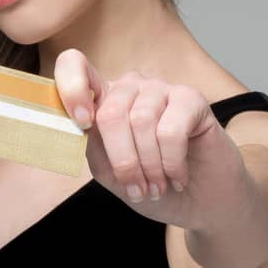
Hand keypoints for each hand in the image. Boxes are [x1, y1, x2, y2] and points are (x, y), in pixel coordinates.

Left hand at [51, 48, 237, 223]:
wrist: (196, 202)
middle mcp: (130, 87)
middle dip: (122, 160)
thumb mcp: (108, 171)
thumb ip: (91, 146)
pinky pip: (171, 130)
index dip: (71, 89)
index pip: (74, 65)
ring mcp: (160, 90)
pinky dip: (171, 162)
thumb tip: (80, 127)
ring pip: (141, 122)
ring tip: (157, 187)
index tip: (82, 124)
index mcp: (102, 99)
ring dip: (148, 166)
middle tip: (137, 188)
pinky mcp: (191, 99)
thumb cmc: (149, 183)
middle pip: (110, 112)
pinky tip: (178, 176)